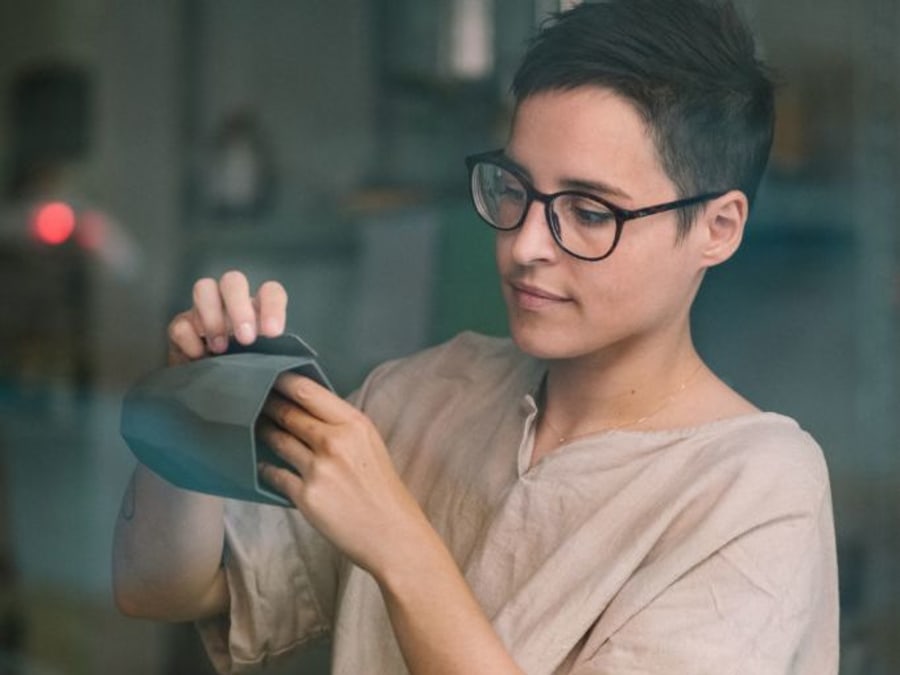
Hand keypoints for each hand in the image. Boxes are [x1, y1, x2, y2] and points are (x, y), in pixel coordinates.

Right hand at [167, 270, 287, 364]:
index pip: (270, 291)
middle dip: (238, 307)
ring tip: (220, 349)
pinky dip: (189, 340)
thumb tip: (293, 366)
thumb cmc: (249, 372)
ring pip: (204, 288)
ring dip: (212, 317)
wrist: (214, 388)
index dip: (272, 307)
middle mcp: (231, 302)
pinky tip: (200, 357)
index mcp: (258, 308)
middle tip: (245, 339)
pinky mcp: (181, 326)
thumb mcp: (266, 364)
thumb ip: (275, 357)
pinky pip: (180, 322)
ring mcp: (203, 310)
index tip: (272, 333)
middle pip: (233, 280)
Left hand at [256, 374, 429, 576]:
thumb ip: (341, 426)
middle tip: (250, 399)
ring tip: (255, 428)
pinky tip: (262, 465)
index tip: (267, 375)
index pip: (308, 391)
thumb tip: (306, 409)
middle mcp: (335, 442)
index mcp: (355, 424)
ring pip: (278, 441)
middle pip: (288, 413)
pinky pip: (275, 475)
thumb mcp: (370, 445)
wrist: (393, 535)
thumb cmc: (382, 490)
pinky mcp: (306, 497)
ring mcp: (319, 469)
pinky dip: (266, 469)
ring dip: (263, 433)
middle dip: (267, 405)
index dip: (282, 381)